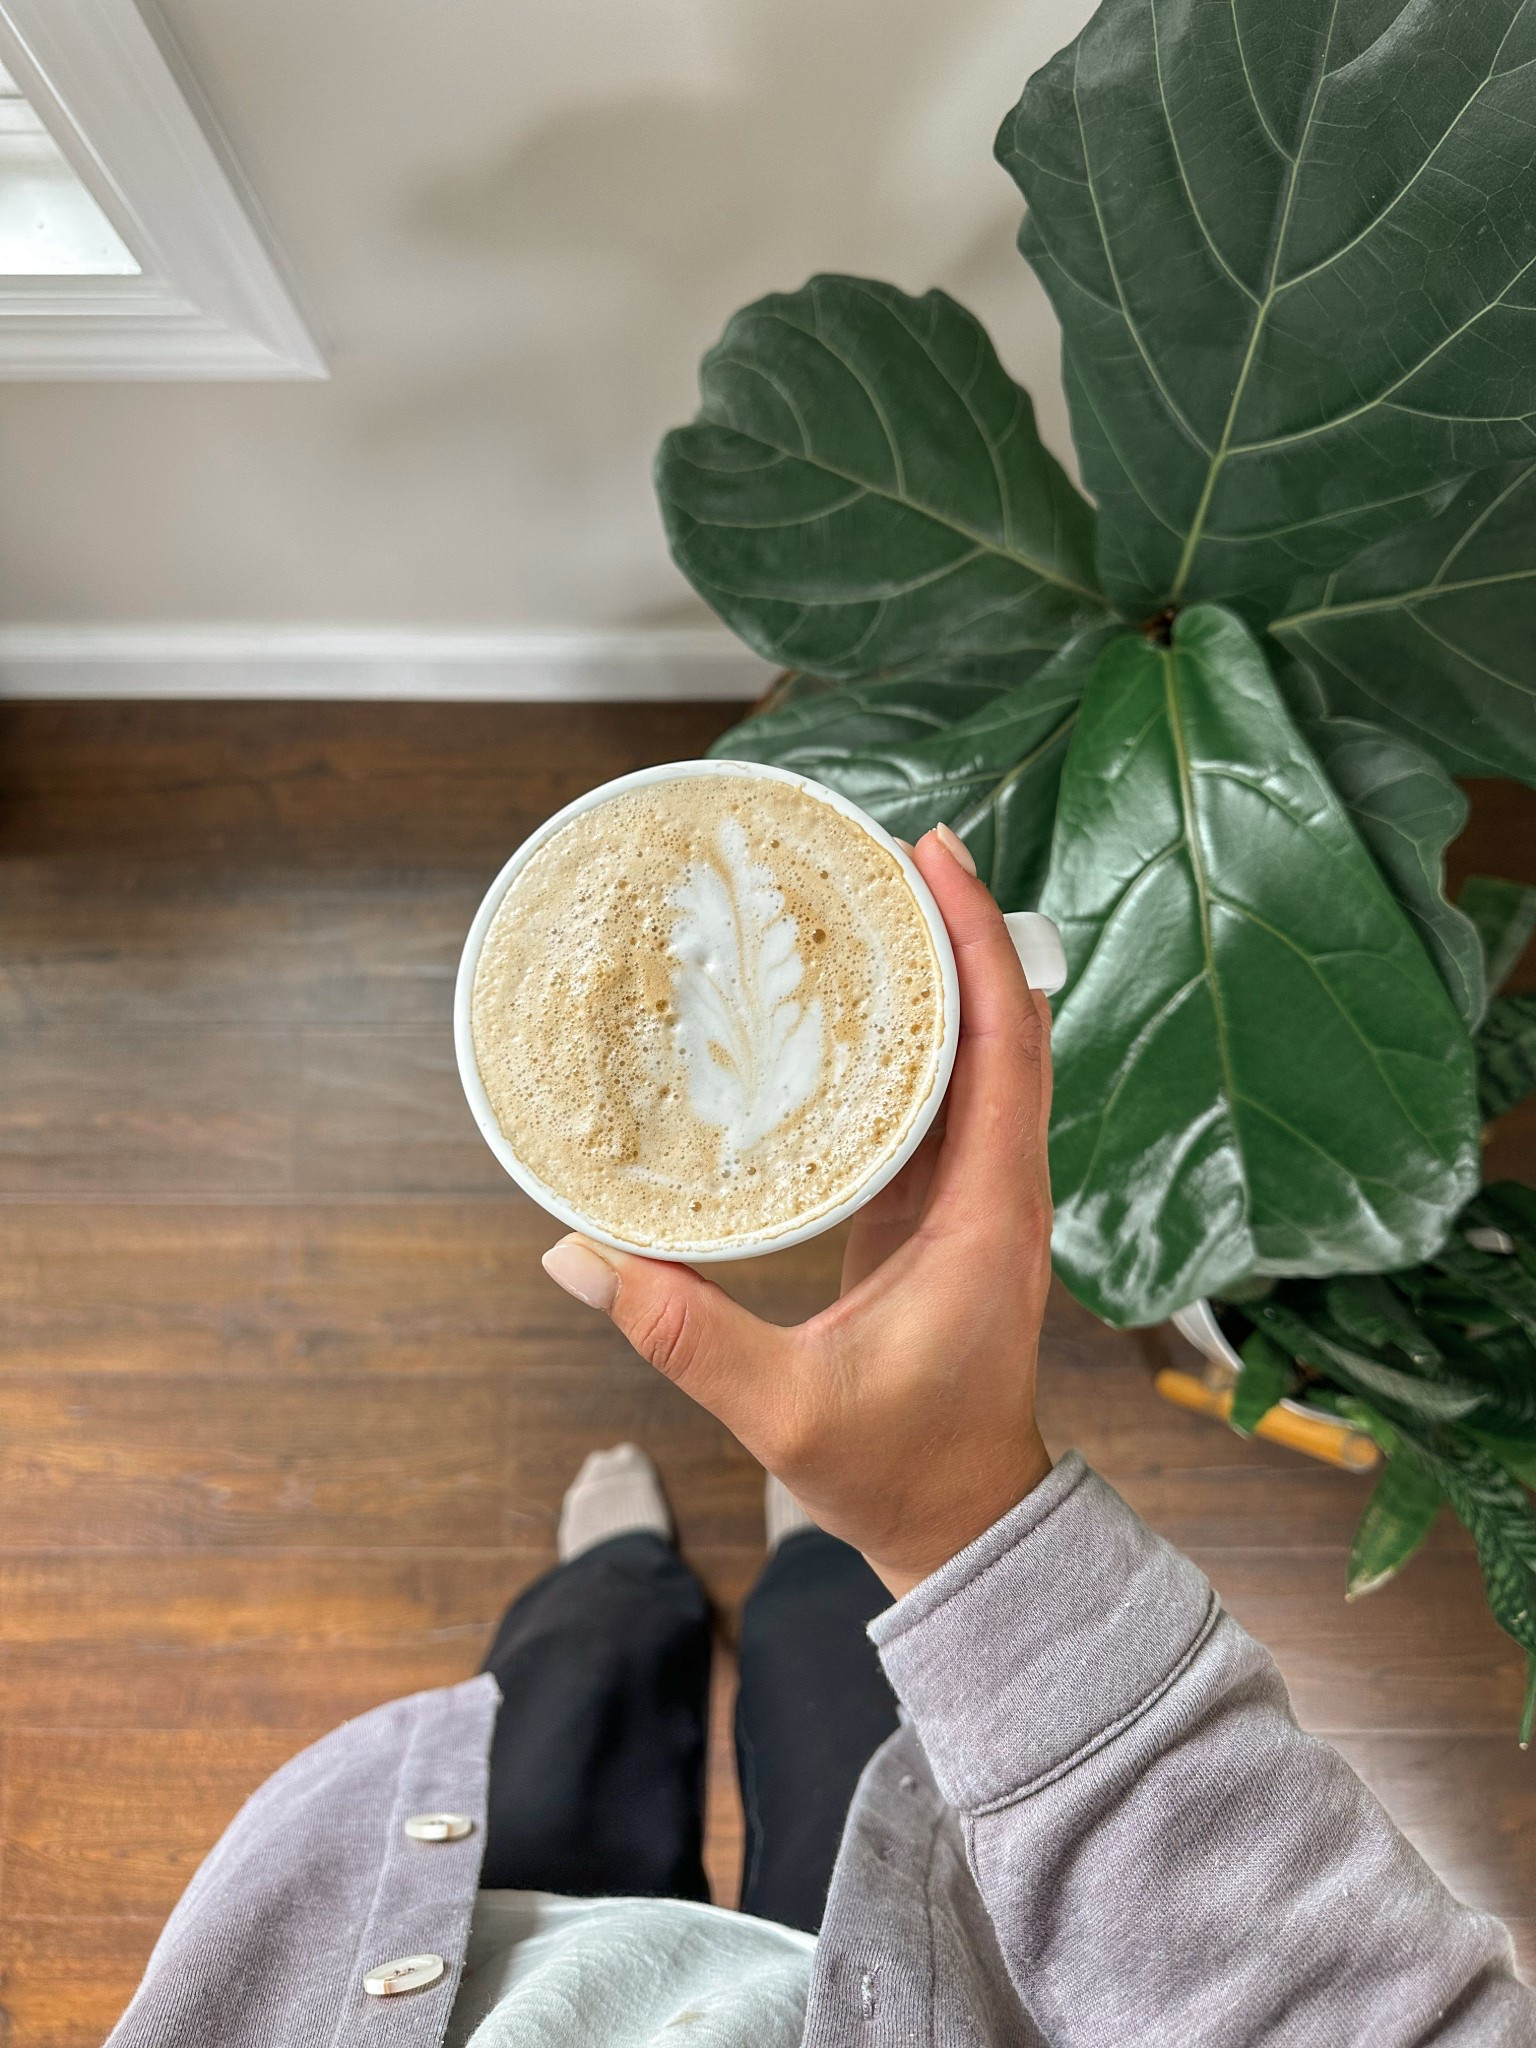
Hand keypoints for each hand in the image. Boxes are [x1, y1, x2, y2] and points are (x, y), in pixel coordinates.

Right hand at [541, 825, 1054, 1597]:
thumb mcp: (787, 1412)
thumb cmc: (898, 1472)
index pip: (1009, 1049)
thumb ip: (685, 1336)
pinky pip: (940, 1097)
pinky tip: (852, 1002)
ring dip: (940, 973)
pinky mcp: (938, 1207)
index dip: (980, 946)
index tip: (938, 862)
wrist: (957, 1522)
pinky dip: (913, 1034)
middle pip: (1001, 1026)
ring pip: (977, 1054)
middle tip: (886, 851)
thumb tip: (578, 1254)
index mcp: (988, 1215)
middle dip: (956, 929)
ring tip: (871, 899)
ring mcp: (971, 1194)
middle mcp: (997, 1187)